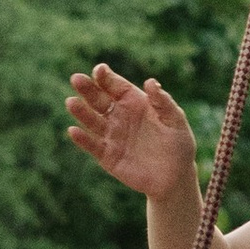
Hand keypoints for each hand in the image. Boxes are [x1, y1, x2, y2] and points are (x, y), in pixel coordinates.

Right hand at [66, 62, 197, 200]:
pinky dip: (82, 139)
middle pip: (99, 100)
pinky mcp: (107, 156)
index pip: (116, 86)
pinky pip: (92, 145)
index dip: (106, 77)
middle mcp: (119, 116)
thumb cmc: (178, 144)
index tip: (99, 70)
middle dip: (88, 89)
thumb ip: (163, 102)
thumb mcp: (176, 120)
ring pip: (92, 121)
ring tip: (71, 102)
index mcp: (134, 102)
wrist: (175, 177)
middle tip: (77, 79)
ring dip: (81, 112)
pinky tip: (73, 131)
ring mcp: (112, 136)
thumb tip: (150, 82)